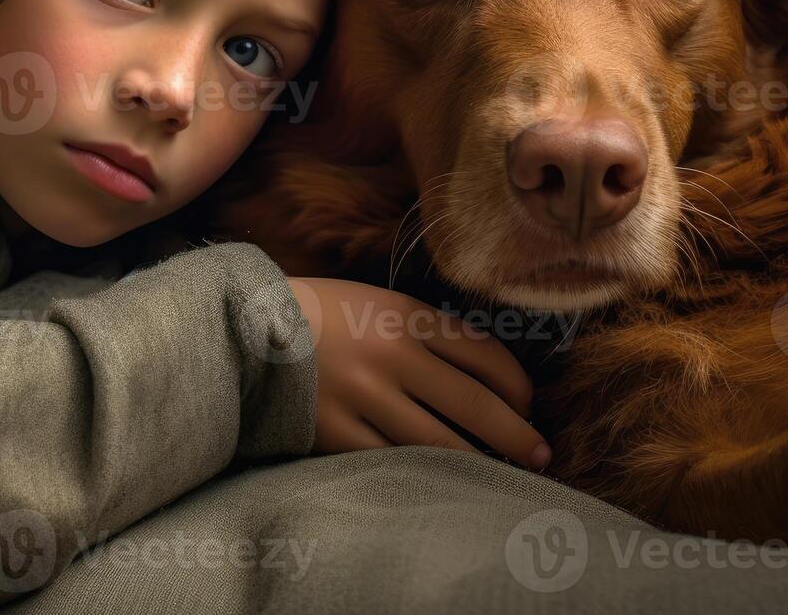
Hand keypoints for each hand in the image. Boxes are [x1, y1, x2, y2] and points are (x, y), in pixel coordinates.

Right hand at [286, 276, 552, 470]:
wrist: (245, 329)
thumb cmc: (323, 316)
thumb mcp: (379, 304)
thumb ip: (428, 331)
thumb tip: (488, 374)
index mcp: (406, 316)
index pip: (485, 354)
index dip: (518, 386)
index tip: (529, 406)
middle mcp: (391, 356)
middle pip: (475, 405)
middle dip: (518, 435)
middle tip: (542, 455)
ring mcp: (364, 398)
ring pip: (442, 444)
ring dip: (480, 464)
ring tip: (502, 476)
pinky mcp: (336, 434)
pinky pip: (395, 464)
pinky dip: (427, 478)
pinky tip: (445, 484)